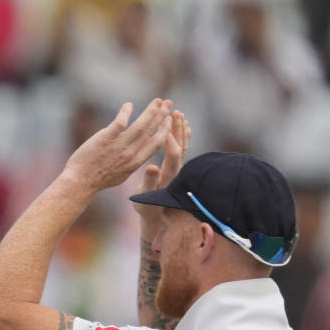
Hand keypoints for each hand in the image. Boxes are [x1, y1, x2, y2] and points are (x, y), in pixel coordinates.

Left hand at [63, 98, 171, 192]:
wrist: (80, 182)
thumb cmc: (97, 180)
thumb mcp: (121, 175)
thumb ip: (130, 164)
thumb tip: (136, 157)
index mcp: (136, 162)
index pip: (156, 143)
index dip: (165, 130)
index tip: (170, 120)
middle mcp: (130, 154)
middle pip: (151, 131)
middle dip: (162, 115)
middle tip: (168, 103)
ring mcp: (118, 146)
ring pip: (140, 126)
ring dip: (151, 111)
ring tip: (157, 100)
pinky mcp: (105, 139)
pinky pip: (120, 122)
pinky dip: (126, 112)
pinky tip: (129, 105)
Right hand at [134, 109, 190, 225]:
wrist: (155, 217)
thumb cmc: (147, 208)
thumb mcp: (145, 197)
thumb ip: (149, 182)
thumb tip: (152, 167)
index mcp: (169, 176)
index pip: (173, 153)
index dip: (169, 137)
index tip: (163, 123)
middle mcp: (177, 171)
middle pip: (182, 146)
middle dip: (178, 129)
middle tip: (175, 112)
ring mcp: (179, 170)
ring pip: (184, 146)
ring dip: (181, 129)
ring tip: (179, 113)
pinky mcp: (177, 169)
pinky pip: (183, 149)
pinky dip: (184, 136)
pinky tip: (184, 126)